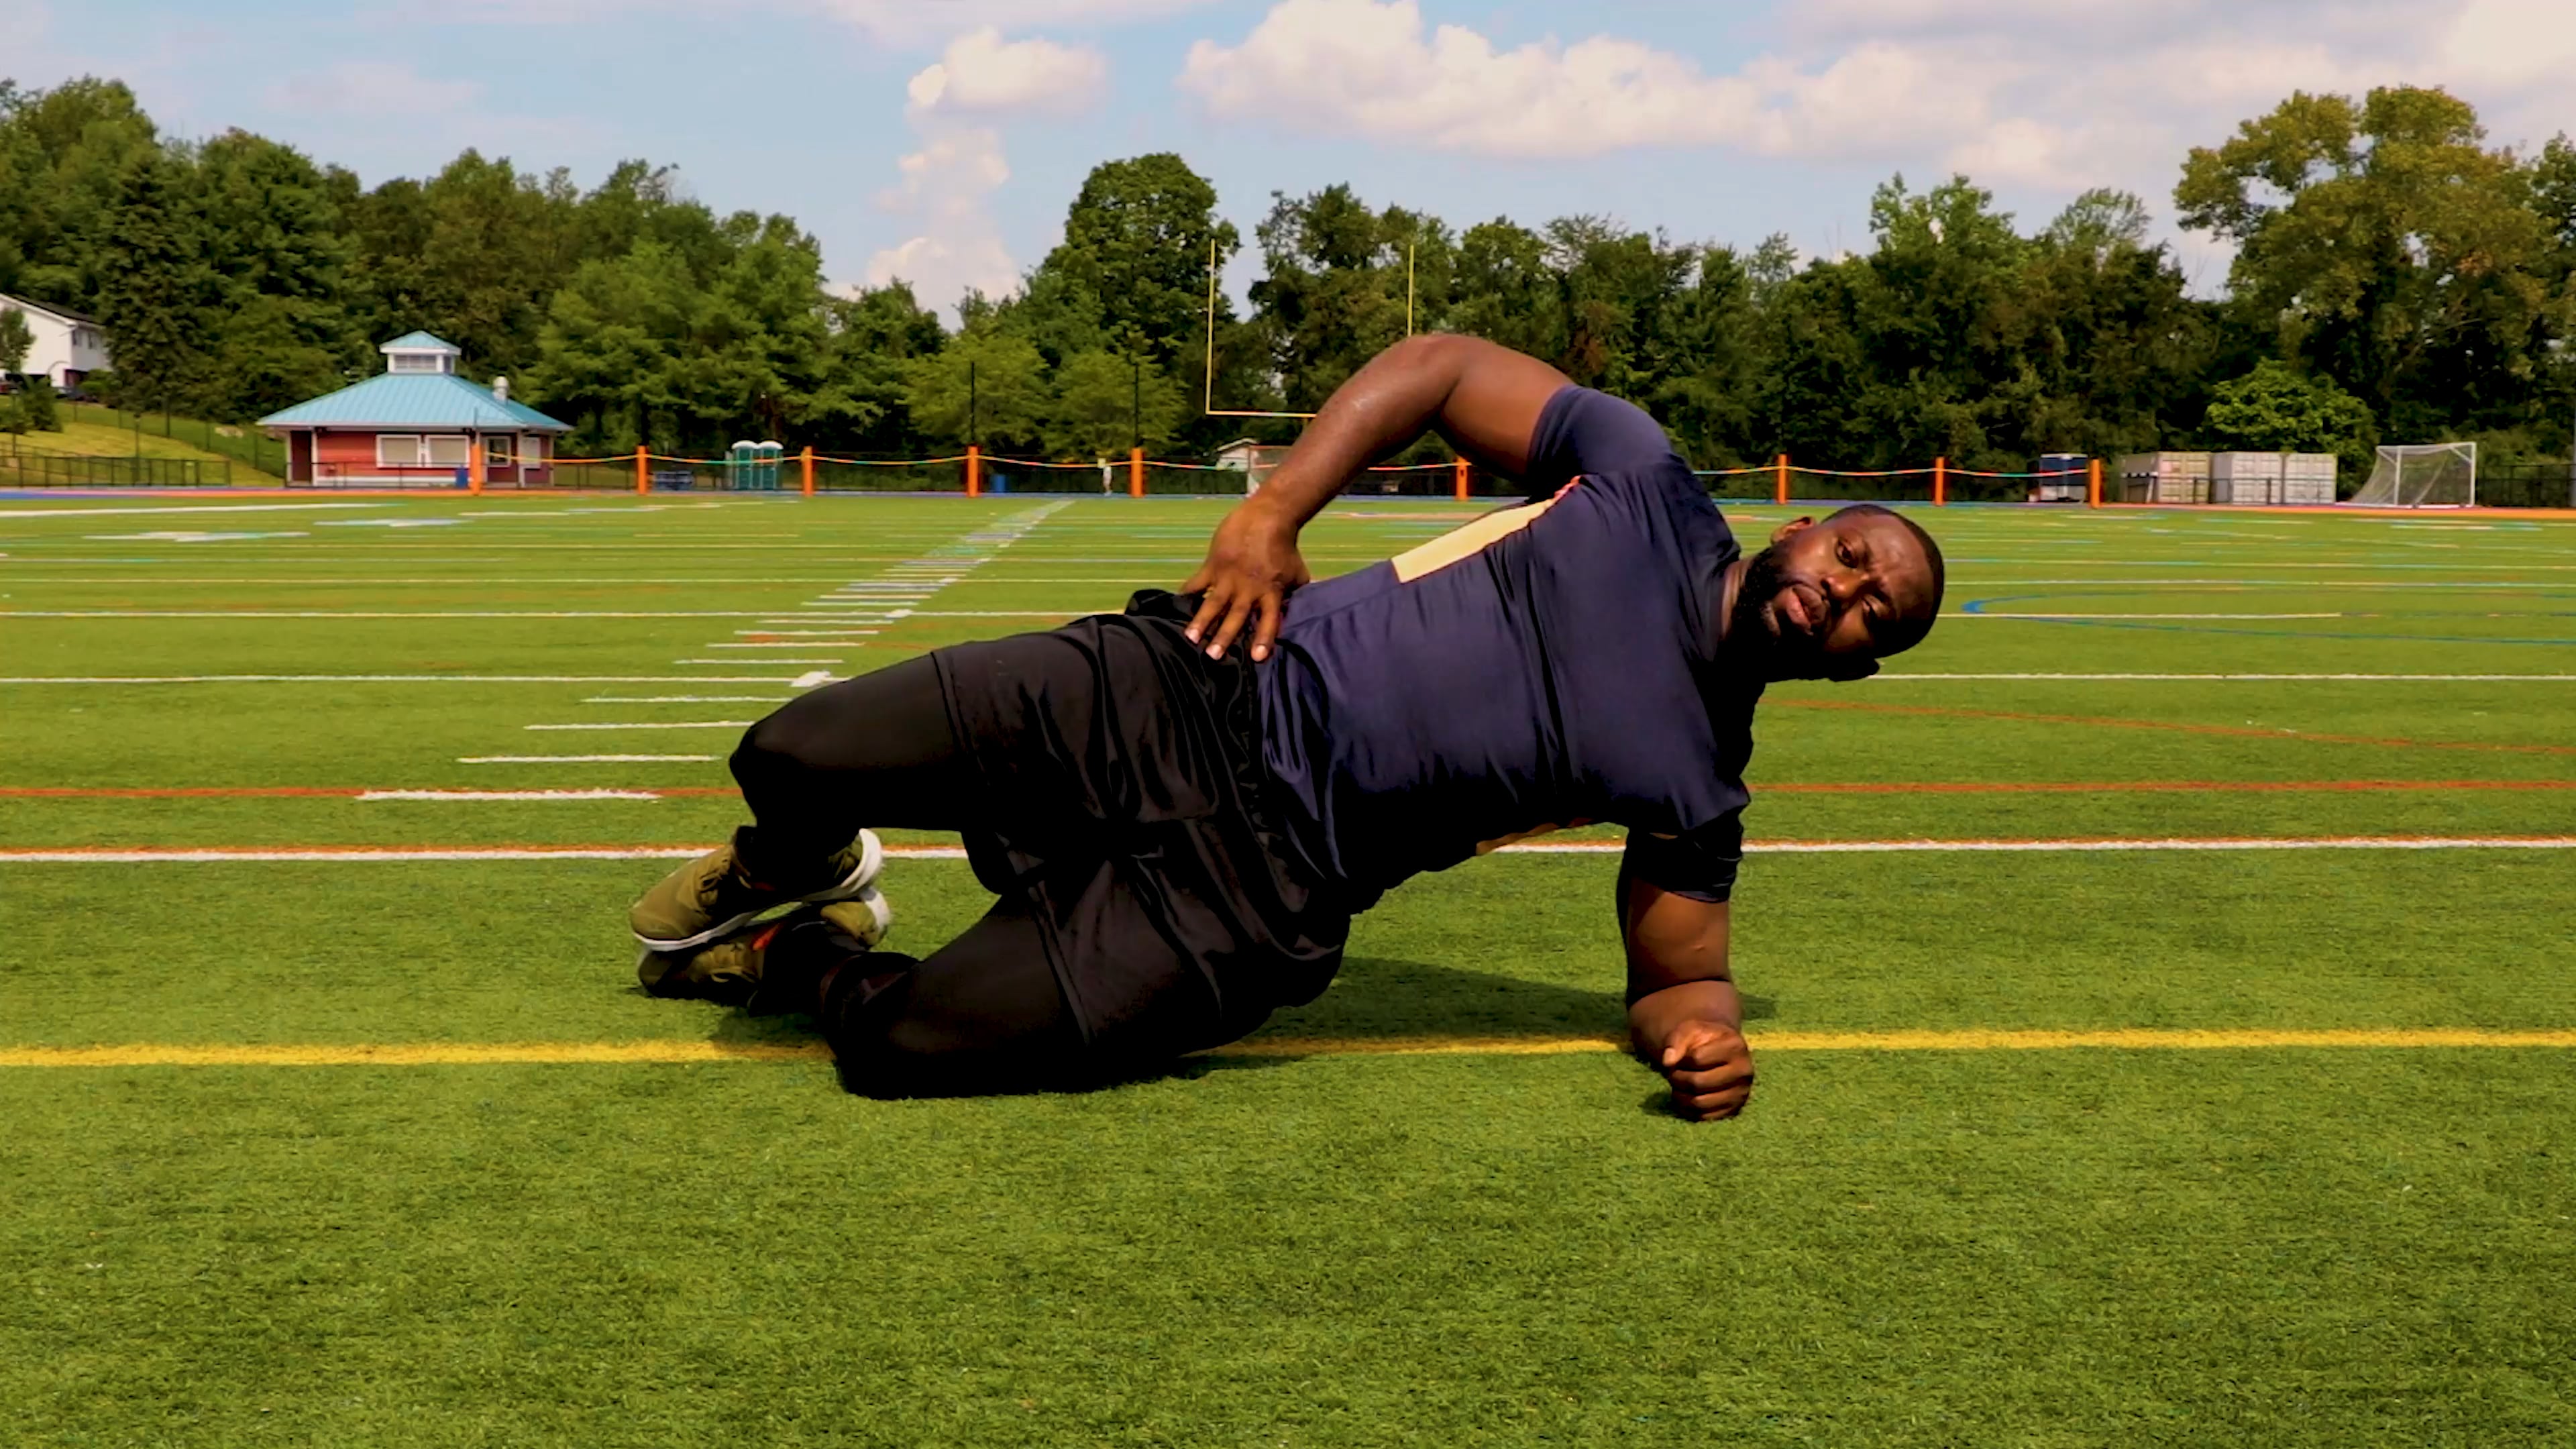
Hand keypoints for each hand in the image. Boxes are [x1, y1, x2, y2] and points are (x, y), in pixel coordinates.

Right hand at [1181, 497, 1309, 661]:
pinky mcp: (1214, 565)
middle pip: (1235, 617)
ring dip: (1201, 621)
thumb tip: (1298, 615)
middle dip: (1224, 637)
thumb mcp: (1297, 574)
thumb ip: (1293, 596)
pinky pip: (1197, 583)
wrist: (1268, 517)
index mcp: (1270, 593)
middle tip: (1212, 656)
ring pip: (1213, 604)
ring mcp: (1229, 577)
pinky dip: (1187, 593)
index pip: (1268, 621)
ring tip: (1190, 638)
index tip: (1256, 658)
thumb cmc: (1285, 548)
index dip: (1263, 639)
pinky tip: (1176, 605)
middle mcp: (1248, 590)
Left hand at [1658, 1020, 1753, 1120]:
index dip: (1682, 1060)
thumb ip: (1676, 1041)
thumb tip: (1667, 1062)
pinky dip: (1688, 1109)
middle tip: (1673, 1074)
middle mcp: (1744, 1071)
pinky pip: (1704, 1117)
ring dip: (1680, 1096)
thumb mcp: (1689, 1031)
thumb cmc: (1703, 1040)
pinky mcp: (1734, 1110)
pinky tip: (1684, 1097)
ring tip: (1678, 1086)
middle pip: (1698, 1082)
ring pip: (1700, 1103)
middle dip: (1678, 1078)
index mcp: (1736, 1046)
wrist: (1718, 1053)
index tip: (1681, 1058)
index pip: (1697, 1058)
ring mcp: (1741, 1093)